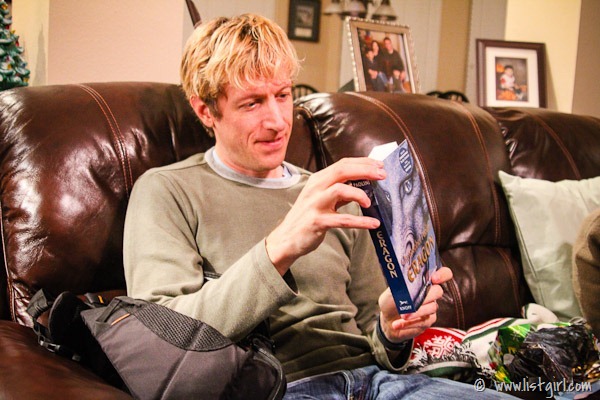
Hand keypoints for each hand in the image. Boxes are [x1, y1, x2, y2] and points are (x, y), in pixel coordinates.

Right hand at [266, 157, 385, 274]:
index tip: (380, 165)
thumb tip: (363, 183)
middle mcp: (316, 188)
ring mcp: (315, 204)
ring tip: (370, 203)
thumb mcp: (322, 199)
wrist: (286, 238)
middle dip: (365, 170)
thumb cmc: (306, 217)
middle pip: (342, 170)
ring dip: (359, 194)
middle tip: (383, 175)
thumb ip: (340, 190)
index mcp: (318, 180)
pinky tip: (373, 224)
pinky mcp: (317, 221)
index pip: (343, 164)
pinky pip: (343, 220)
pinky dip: (361, 222)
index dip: (363, 162)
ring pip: (340, 190)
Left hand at [378, 266, 452, 342]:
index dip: (442, 274)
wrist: (387, 320)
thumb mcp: (391, 291)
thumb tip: (402, 276)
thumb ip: (399, 284)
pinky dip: (410, 323)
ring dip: (416, 312)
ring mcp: (431, 307)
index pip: (443, 274)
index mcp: (423, 281)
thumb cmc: (391, 301)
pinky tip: (397, 324)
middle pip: (438, 291)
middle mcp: (430, 293)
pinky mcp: (428, 321)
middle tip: (412, 301)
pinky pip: (424, 321)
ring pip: (432, 307)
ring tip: (402, 316)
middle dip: (426, 296)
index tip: (434, 279)